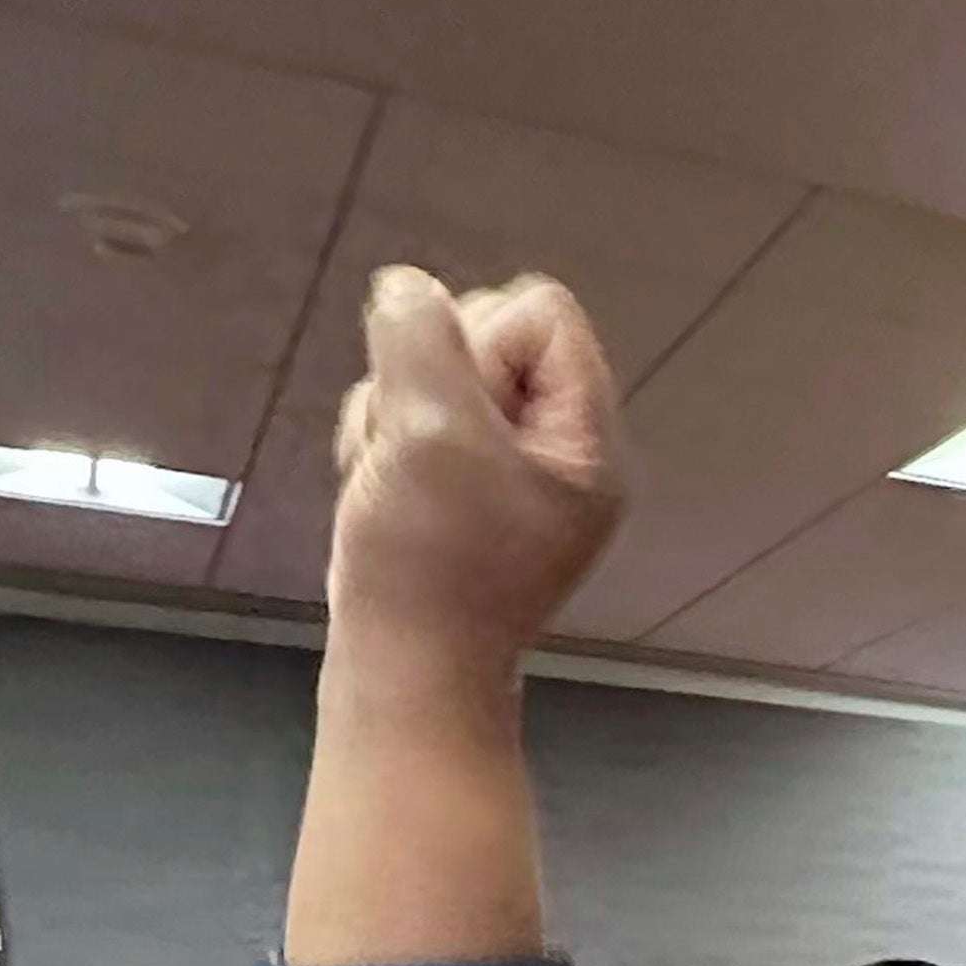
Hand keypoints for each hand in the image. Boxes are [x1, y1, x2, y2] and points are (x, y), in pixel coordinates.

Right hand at [328, 265, 625, 657]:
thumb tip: (406, 287)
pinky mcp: (455, 493)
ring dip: (391, 419)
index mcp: (586, 440)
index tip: (455, 413)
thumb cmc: (426, 566)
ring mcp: (504, 475)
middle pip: (481, 337)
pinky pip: (408, 425)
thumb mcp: (427, 433)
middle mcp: (557, 452)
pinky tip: (379, 499)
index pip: (540, 314)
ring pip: (430, 379)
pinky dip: (381, 451)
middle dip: (424, 381)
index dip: (480, 340)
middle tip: (416, 455)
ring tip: (394, 486)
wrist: (400, 677)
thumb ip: (420, 338)